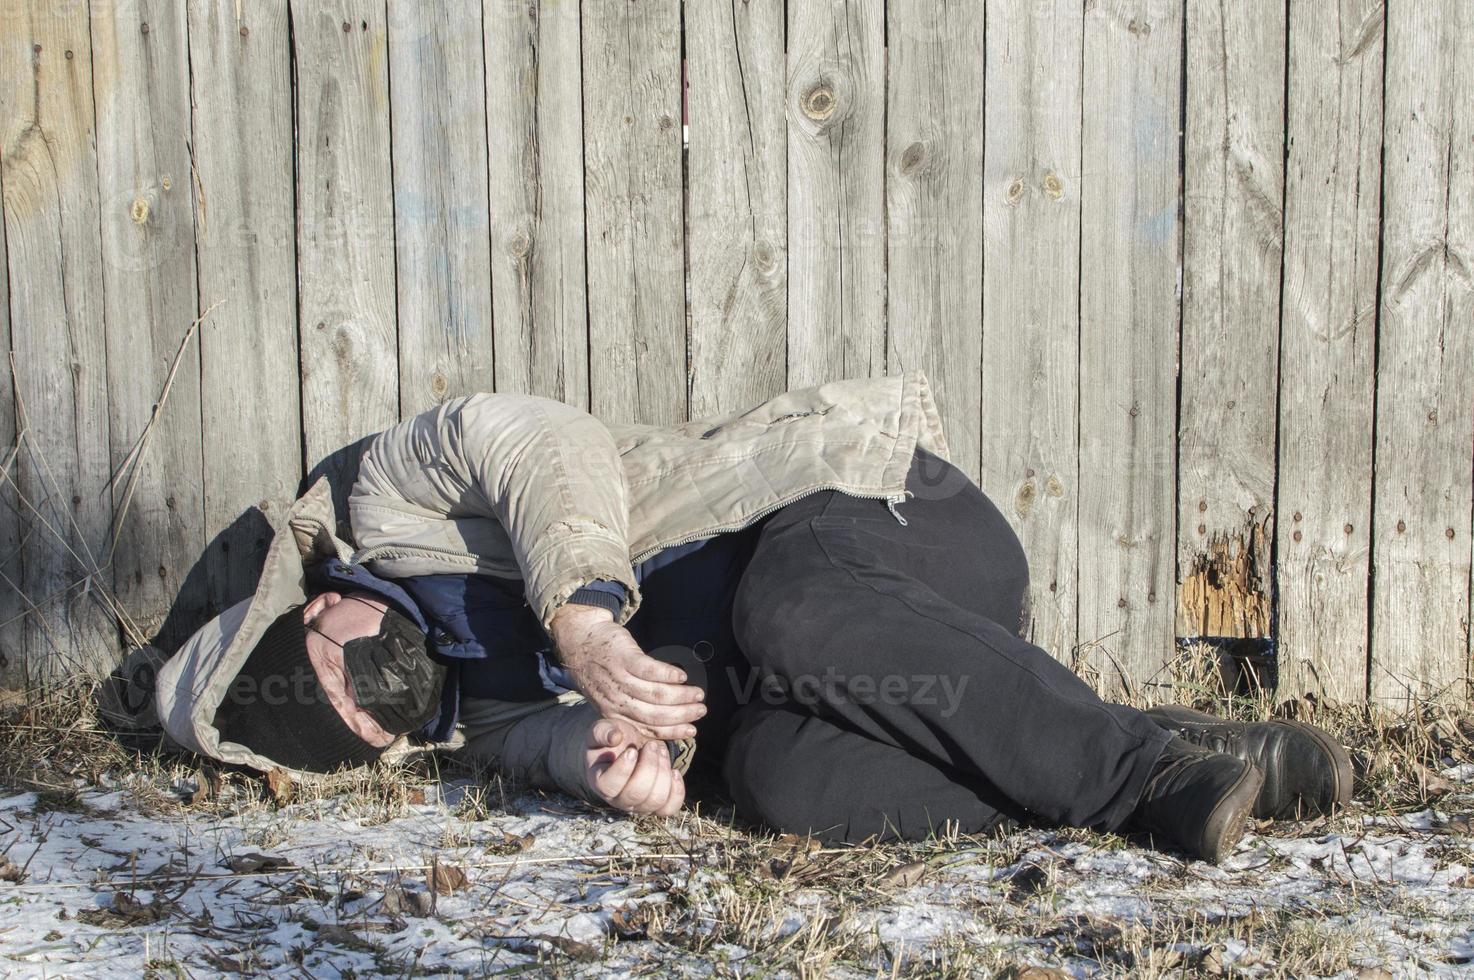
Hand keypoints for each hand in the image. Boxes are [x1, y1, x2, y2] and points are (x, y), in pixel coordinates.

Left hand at [549, 604, 704, 739]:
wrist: (580, 640)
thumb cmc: (600, 670)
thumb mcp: (609, 698)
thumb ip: (631, 712)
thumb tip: (663, 725)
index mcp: (615, 714)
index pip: (648, 729)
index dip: (673, 731)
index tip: (692, 729)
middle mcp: (617, 701)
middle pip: (654, 714)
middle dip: (682, 714)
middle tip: (701, 710)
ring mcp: (619, 679)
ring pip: (655, 694)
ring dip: (680, 695)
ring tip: (697, 693)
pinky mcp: (623, 658)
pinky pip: (649, 670)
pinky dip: (668, 674)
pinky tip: (681, 675)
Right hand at [583, 717, 684, 816]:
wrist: (629, 746)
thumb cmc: (614, 739)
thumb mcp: (603, 729)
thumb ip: (603, 731)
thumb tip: (615, 737)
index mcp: (600, 781)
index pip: (608, 786)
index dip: (622, 769)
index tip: (632, 750)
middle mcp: (618, 799)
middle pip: (636, 794)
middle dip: (649, 766)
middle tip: (652, 745)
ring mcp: (638, 805)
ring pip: (655, 800)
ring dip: (663, 772)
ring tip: (662, 752)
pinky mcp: (657, 806)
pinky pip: (669, 808)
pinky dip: (676, 791)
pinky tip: (674, 772)